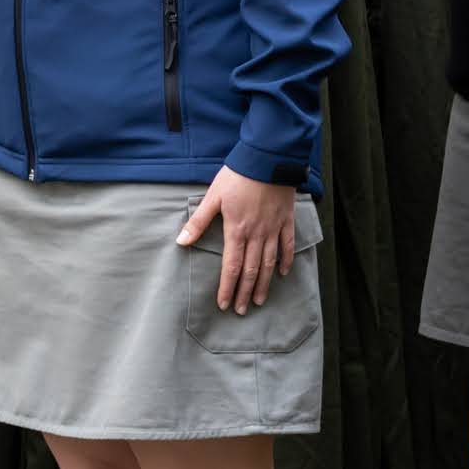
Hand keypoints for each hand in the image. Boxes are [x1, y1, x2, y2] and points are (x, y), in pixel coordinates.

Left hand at [178, 166, 298, 314]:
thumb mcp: (213, 196)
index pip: (231, 267)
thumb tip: (181, 242)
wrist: (267, 158)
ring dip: (263, 284)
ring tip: (258, 300)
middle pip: (250, 270)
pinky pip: (287, 245)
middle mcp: (256, 234)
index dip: (227, 287)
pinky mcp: (286, 220)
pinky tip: (282, 273)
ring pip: (269, 263)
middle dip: (244, 292)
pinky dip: (284, 261)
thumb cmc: (237, 175)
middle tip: (240, 310)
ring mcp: (273, 228)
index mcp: (237, 230)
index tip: (224, 304)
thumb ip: (199, 221)